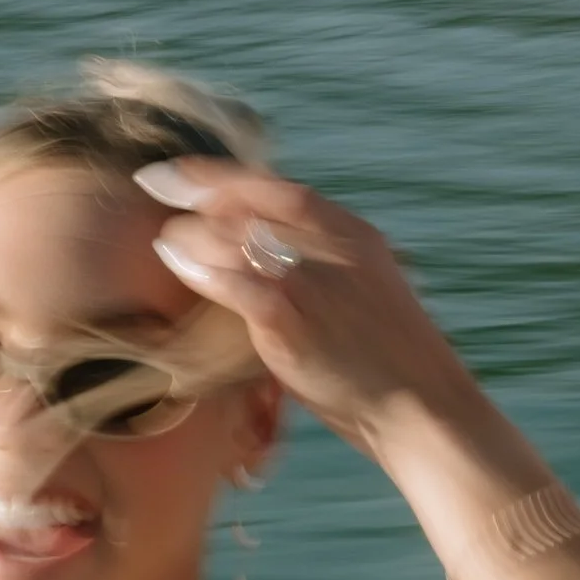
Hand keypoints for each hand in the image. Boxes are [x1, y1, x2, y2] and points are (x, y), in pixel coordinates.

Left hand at [138, 160, 470, 456]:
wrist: (425, 409)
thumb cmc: (390, 365)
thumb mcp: (364, 296)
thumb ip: (322, 270)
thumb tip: (268, 259)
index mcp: (356, 235)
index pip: (280, 188)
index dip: (226, 174)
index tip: (187, 169)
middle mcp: (337, 247)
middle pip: (253, 201)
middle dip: (198, 188)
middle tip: (154, 182)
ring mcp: (316, 282)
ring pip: (236, 236)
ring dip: (192, 233)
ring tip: (164, 240)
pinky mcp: (295, 321)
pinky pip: (234, 281)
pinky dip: (200, 268)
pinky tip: (175, 263)